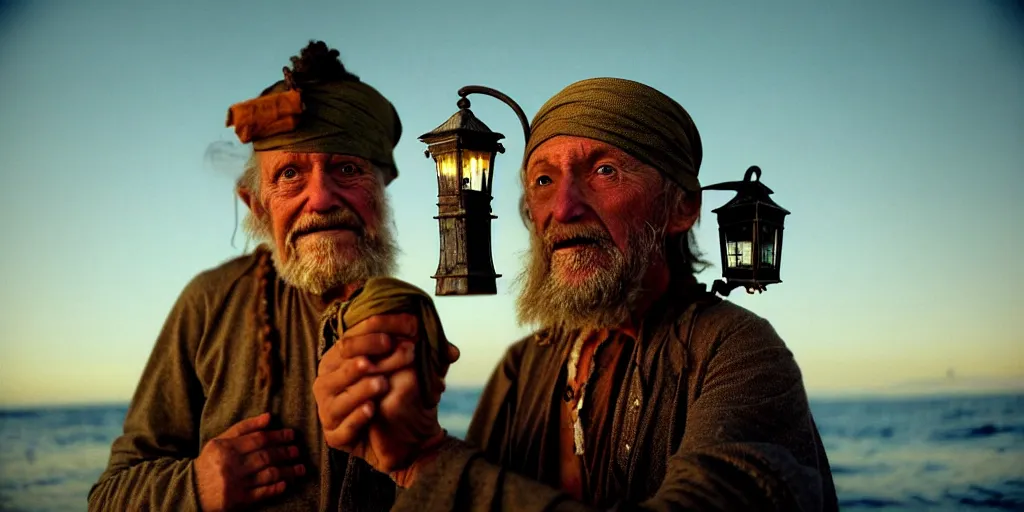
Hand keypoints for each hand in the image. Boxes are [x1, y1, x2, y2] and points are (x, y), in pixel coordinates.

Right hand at [194, 413, 304, 511]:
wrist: (189, 491)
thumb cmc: (209, 463)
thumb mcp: (220, 441)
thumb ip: (244, 428)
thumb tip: (269, 417)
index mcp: (226, 448)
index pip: (258, 439)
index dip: (278, 436)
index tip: (291, 434)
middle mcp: (230, 466)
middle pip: (266, 456)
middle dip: (285, 453)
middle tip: (297, 451)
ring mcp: (235, 484)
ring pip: (268, 475)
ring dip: (287, 471)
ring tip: (300, 468)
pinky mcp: (237, 501)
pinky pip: (262, 493)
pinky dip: (276, 488)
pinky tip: (286, 484)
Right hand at [313, 313, 459, 471]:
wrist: (409, 442)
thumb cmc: (405, 397)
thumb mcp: (418, 372)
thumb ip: (430, 359)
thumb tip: (452, 352)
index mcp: (344, 356)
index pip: (357, 330)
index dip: (382, 323)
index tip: (411, 324)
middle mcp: (331, 377)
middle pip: (343, 354)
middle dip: (369, 347)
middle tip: (393, 346)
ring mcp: (329, 406)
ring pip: (335, 390)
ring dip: (360, 385)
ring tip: (381, 383)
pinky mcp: (334, 435)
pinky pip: (340, 425)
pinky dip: (355, 417)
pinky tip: (371, 410)